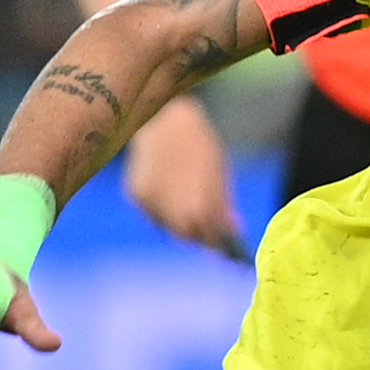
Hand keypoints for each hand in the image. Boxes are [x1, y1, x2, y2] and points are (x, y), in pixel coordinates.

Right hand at [123, 97, 247, 258]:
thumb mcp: (219, 173)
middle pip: (187, 237)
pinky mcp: (135, 195)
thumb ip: (224, 205)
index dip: (220, 247)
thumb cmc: (199, 144)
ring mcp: (151, 204)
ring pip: (168, 226)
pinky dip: (162, 208)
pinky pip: (152, 212)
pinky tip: (167, 187)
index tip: (228, 252)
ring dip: (179, 221)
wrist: (163, 117)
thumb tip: (234, 231)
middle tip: (208, 229)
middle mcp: (174, 211)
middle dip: (199, 235)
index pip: (211, 240)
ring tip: (187, 200)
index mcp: (201, 207)